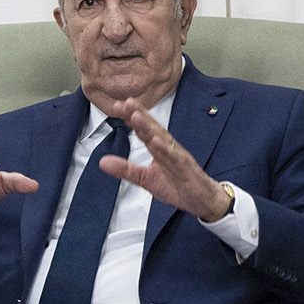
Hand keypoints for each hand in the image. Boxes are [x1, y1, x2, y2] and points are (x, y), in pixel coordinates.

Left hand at [104, 106, 234, 223]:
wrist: (201, 201)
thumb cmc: (177, 186)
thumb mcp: (145, 179)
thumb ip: (125, 169)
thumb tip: (102, 161)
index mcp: (158, 149)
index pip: (143, 130)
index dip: (131, 117)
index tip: (117, 106)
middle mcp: (168, 148)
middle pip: (152, 128)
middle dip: (139, 115)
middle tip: (126, 102)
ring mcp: (178, 156)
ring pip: (162, 138)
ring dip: (150, 127)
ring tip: (136, 116)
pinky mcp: (186, 168)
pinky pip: (175, 157)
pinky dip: (166, 149)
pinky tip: (157, 141)